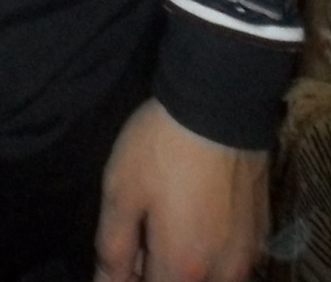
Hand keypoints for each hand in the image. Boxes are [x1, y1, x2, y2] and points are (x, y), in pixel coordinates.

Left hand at [94, 98, 265, 281]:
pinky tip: (194, 215)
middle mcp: (220, 274)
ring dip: (183, 264)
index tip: (121, 250)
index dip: (127, 276)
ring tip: (165, 221)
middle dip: (156, 269)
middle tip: (140, 231)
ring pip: (208, 277)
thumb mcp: (122, 192)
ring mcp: (245, 255)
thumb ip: (113, 247)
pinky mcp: (260, 233)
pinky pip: (228, 261)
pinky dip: (208, 251)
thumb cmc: (161, 150)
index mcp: (182, 270)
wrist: (219, 108)